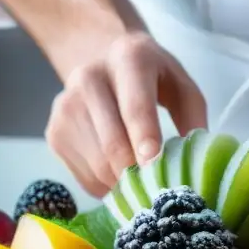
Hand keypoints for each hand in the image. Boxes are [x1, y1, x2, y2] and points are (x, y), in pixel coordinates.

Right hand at [45, 32, 206, 196]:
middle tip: (159, 191)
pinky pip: (83, 175)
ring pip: (97, 165)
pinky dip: (105, 186)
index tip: (155, 164)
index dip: (145, 138)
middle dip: (138, 174)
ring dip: (123, 185)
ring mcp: (66, 106)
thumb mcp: (179, 83)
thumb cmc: (149, 76)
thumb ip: (193, 117)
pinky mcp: (54, 132)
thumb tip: (194, 161)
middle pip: (113, 144)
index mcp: (128, 59)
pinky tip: (118, 174)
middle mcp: (89, 78)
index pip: (135, 106)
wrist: (98, 57)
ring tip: (141, 183)